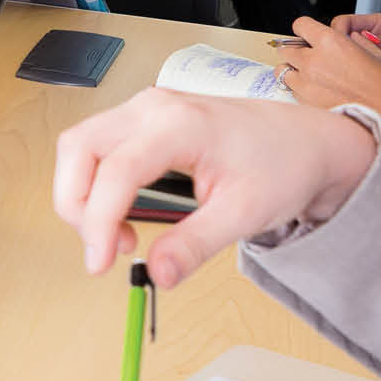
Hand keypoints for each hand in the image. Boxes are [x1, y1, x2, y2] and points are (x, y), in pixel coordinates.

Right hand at [53, 88, 377, 286]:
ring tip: (116, 234)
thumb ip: (196, 244)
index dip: (98, 221)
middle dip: (75, 204)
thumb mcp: (245, 213)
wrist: (304, 140)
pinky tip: (121, 211)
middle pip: (79, 147)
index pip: (116, 171)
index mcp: (180, 125)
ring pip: (80, 144)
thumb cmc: (282, 165)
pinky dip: (95, 182)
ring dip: (82, 193)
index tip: (101, 264)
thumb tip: (157, 274)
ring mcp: (145, 107)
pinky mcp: (143, 117)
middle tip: (101, 249)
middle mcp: (153, 107)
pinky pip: (96, 144)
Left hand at [274, 16, 380, 114]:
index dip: (305, 29)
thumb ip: (358, 42)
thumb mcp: (379, 54)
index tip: (309, 34)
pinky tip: (318, 93)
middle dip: (297, 50)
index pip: (301, 25)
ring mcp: (308, 85)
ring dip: (294, 71)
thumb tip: (351, 38)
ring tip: (312, 77)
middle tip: (311, 57)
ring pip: (284, 72)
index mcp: (331, 43)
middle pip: (287, 49)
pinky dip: (300, 90)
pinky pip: (293, 92)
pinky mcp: (307, 105)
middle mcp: (314, 62)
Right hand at [330, 13, 380, 104]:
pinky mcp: (378, 82)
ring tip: (343, 81)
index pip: (346, 23)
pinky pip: (358, 83)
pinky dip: (352, 87)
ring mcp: (374, 64)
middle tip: (333, 65)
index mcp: (380, 27)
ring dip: (341, 72)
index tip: (336, 45)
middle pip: (339, 44)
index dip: (337, 32)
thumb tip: (369, 40)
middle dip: (332, 53)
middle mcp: (373, 45)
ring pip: (345, 65)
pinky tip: (355, 92)